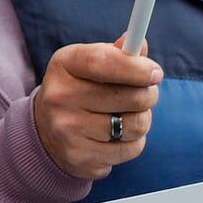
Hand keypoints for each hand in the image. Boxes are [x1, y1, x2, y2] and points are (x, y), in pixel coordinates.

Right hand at [28, 39, 160, 184]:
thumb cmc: (78, 90)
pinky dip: (133, 143)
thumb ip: (118, 54)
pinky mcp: (80, 157)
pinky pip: (130, 149)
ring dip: (142, 120)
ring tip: (128, 117)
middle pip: (131, 96)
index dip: (136, 67)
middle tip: (147, 94)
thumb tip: (141, 45)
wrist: (46, 133)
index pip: (103, 61)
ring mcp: (68, 130)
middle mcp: (60, 97)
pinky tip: (117, 137)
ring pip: (136, 125)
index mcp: (64, 65)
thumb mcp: (90, 65)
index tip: (156, 73)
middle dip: (148, 95)